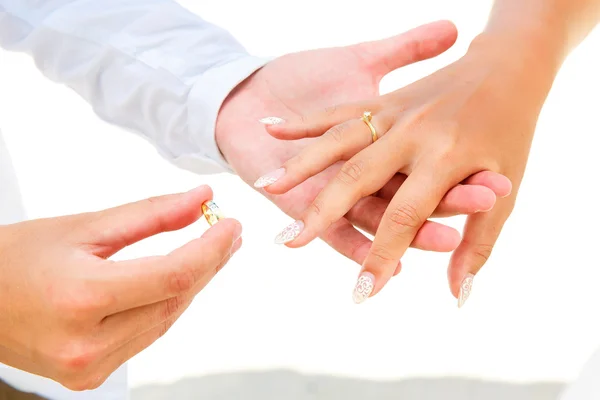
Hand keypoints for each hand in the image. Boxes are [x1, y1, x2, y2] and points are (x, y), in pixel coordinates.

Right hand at [0, 186, 240, 389]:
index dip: (211, 250)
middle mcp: (86, 343)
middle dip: (208, 265)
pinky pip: (146, 337)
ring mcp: (88, 367)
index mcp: (81, 298)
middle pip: (174, 300)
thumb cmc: (17, 259)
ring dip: (191, 287)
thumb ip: (150, 216)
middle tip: (227, 237)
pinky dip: (165, 308)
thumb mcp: (84, 227)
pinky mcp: (90, 376)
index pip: (172, 275)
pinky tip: (176, 283)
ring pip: (165, 321)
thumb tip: (201, 201)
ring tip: (210, 254)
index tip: (231, 226)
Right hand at [259, 33, 554, 304]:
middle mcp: (413, 135)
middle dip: (321, 213)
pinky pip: (337, 111)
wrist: (508, 65)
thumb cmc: (511, 131)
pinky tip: (271, 128)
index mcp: (445, 158)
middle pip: (356, 179)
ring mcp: (393, 113)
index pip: (403, 218)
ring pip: (336, 142)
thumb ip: (479, 243)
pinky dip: (304, 122)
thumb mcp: (507, 188)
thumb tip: (457, 295)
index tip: (360, 293)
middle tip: (290, 243)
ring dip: (300, 165)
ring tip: (267, 188)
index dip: (380, 258)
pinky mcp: (381, 97)